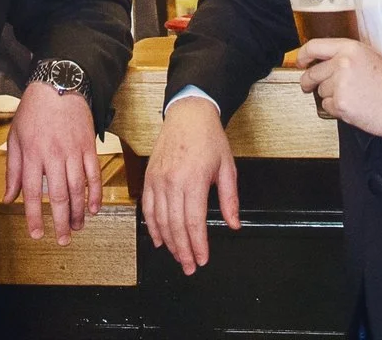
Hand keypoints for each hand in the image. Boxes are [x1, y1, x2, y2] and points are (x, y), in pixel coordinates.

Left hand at [4, 79, 99, 242]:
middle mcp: (53, 156)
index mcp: (32, 155)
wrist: (59, 85)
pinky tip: (93, 208)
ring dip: (78, 212)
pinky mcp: (89, 147)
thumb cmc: (33, 111)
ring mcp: (74, 152)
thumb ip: (13, 170)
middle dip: (60, 222)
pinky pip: (94, 175)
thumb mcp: (16, 138)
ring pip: (78, 189)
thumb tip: (8, 197)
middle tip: (62, 240)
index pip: (32, 193)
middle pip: (58, 196)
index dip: (34, 216)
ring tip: (76, 228)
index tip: (37, 234)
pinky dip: (95, 193)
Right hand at [141, 94, 238, 274]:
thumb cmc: (209, 139)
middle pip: (175, 225)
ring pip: (160, 220)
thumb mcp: (227, 167)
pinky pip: (147, 208)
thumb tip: (234, 224)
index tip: (202, 259)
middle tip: (190, 267)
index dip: (198, 244)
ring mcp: (157, 179)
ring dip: (169, 243)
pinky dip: (152, 227)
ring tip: (178, 257)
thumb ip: (230, 199)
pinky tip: (159, 240)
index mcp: (194, 179)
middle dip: (183, 250)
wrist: (188, 114)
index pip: (194, 221)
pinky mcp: (149, 177)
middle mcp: (172, 180)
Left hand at [295, 38, 381, 139]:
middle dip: (309, 82)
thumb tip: (324, 63)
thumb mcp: (369, 57)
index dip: (303, 55)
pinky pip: (327, 107)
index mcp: (350, 48)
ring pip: (321, 92)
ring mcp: (340, 84)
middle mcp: (342, 63)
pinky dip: (336, 110)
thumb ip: (345, 57)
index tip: (300, 62)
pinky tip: (353, 107)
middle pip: (312, 73)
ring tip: (353, 97)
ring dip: (331, 97)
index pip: (314, 46)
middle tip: (310, 87)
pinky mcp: (341, 104)